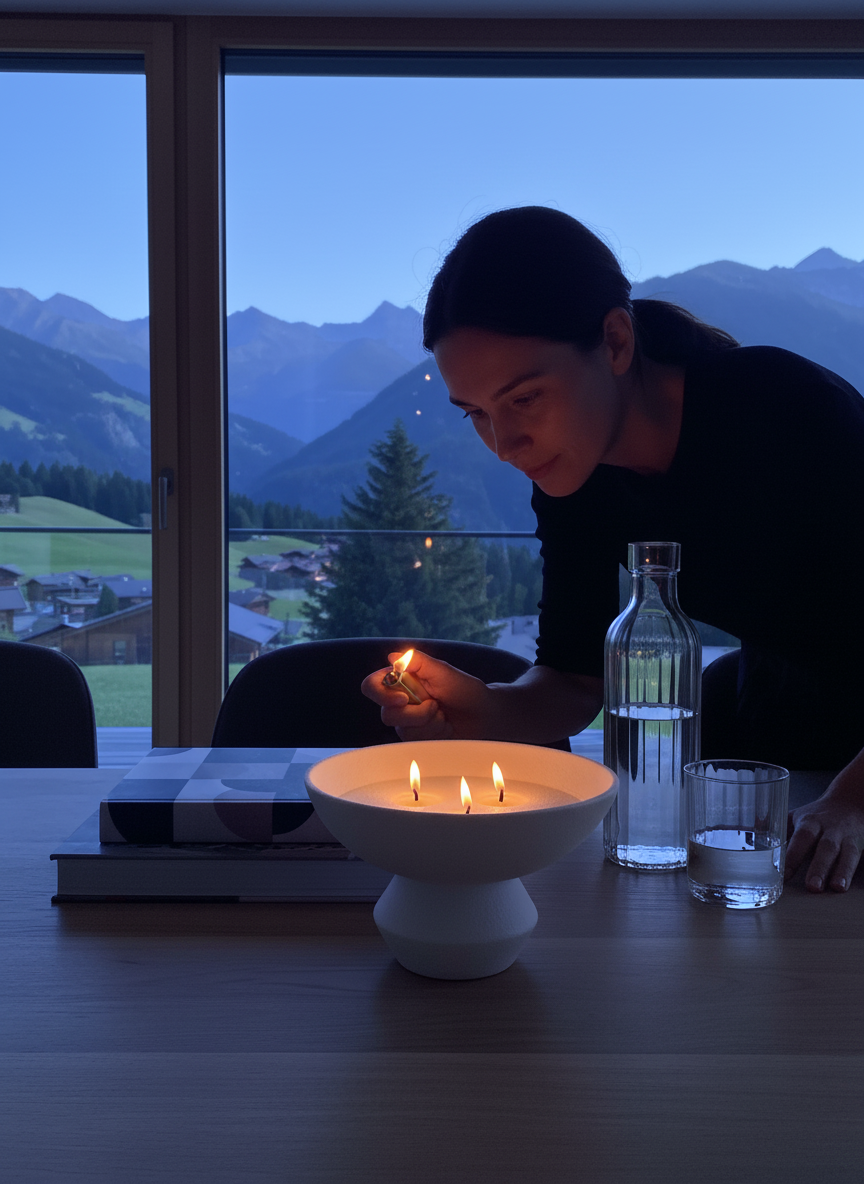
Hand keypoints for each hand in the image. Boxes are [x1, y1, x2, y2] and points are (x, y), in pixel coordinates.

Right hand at [360, 649, 491, 741]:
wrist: (485, 716)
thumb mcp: (444, 672)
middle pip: (386, 713)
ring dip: (428, 722)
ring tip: (444, 715)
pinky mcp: (417, 738)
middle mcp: (400, 701)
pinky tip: (445, 727)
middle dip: (415, 713)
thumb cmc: (467, 691)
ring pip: (402, 730)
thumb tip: (393, 657)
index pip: (373, 685)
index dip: (381, 694)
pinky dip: (433, 733)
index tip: (403, 699)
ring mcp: (408, 722)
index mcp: (402, 680)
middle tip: (436, 706)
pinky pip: (415, 741)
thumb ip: (419, 663)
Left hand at [785, 767, 863, 892]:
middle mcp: (829, 829)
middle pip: (825, 847)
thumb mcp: (795, 816)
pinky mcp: (859, 845)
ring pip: (845, 853)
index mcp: (809, 822)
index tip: (783, 874)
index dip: (792, 856)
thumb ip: (775, 828)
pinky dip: (852, 872)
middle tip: (812, 886)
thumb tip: (747, 836)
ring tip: (835, 888)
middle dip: (818, 866)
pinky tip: (846, 886)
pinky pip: (857, 858)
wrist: (850, 802)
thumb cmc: (817, 815)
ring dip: (841, 871)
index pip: (800, 838)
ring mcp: (846, 838)